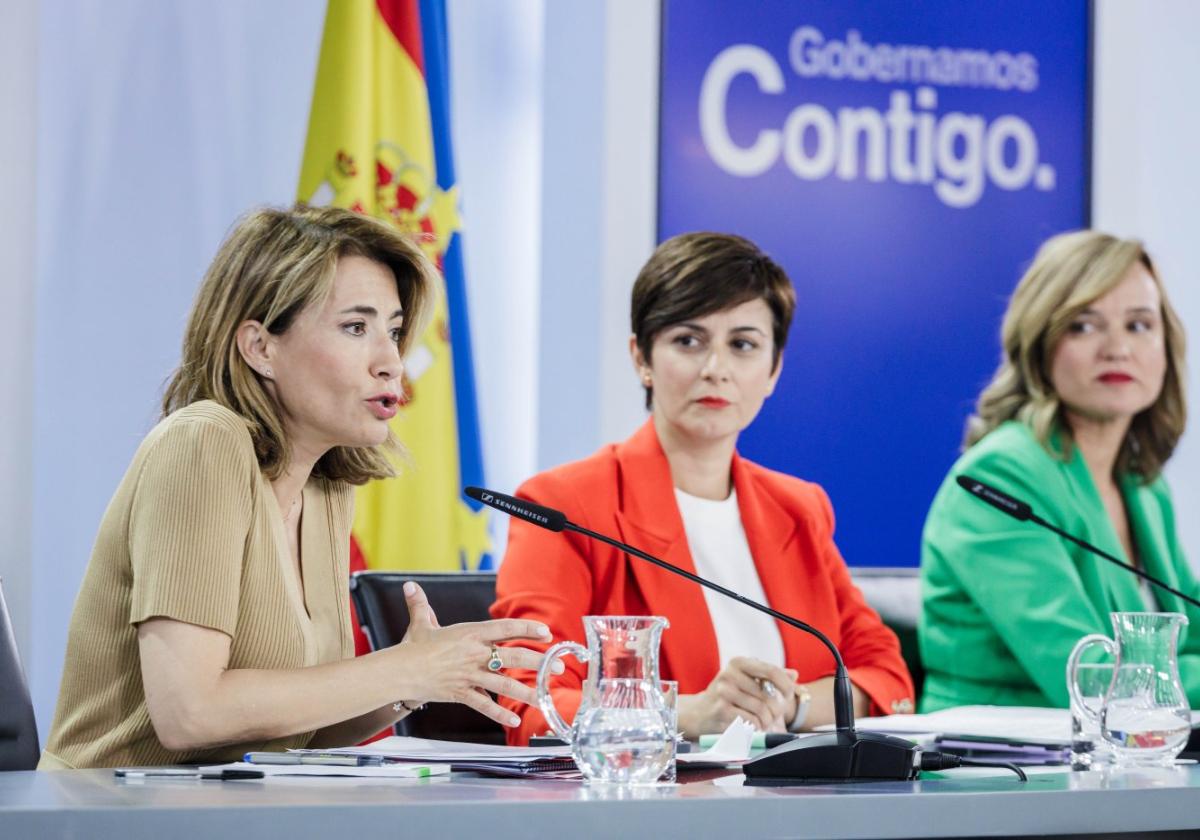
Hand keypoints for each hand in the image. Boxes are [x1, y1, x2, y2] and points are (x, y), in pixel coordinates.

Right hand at [391, 581, 554, 726]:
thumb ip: (421, 604)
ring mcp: (469, 675)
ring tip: (544, 696)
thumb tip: (410, 586)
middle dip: (538, 663)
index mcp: (470, 633)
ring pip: (503, 684)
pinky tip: (514, 721)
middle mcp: (474, 654)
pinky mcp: (461, 693)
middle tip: (557, 667)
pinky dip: (499, 713)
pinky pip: (484, 704)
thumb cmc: (412, 647)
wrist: (399, 671)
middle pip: (512, 657)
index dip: (527, 630)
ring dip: (526, 691)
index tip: (545, 633)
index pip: (505, 628)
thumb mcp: (421, 623)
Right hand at [676, 657, 797, 737]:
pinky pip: (751, 721)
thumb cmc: (728, 696)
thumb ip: (769, 676)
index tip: (787, 695)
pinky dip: (757, 727)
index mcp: (738, 663)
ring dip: (767, 721)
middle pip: (768, 696)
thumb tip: (794, 674)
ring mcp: (723, 693)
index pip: (771, 671)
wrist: (699, 712)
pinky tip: (753, 726)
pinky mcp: (721, 711)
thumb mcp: (746, 680)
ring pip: (761, 710)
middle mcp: (729, 675)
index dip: (785, 685)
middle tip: (773, 715)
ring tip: (763, 722)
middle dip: (776, 710)